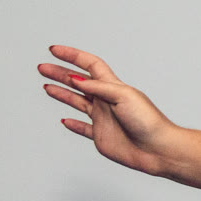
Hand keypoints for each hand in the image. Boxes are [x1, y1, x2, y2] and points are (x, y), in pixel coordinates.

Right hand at [37, 47, 182, 176]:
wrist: (157, 150)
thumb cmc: (148, 121)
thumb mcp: (123, 96)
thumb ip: (98, 87)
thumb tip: (76, 79)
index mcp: (113, 87)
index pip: (89, 65)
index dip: (72, 56)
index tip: (53, 50)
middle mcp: (106, 100)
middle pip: (79, 82)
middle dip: (60, 73)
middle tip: (42, 68)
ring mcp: (104, 118)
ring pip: (78, 102)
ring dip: (62, 94)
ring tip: (46, 87)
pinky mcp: (102, 136)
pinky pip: (84, 128)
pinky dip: (74, 124)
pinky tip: (65, 120)